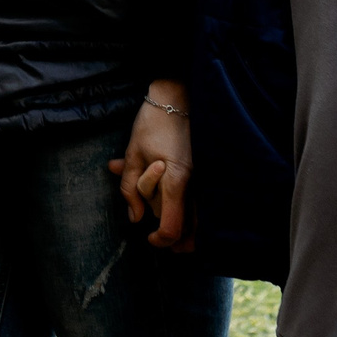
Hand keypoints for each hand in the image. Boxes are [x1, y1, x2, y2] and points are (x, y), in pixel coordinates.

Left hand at [109, 81, 193, 248]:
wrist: (179, 96)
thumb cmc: (154, 122)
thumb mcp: (133, 153)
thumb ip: (130, 187)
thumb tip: (135, 218)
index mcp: (176, 180)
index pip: (172, 226)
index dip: (160, 240)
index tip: (150, 238)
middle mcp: (195, 184)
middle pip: (187, 226)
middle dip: (172, 231)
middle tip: (158, 233)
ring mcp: (205, 180)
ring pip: (198, 217)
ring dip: (182, 220)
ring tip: (168, 224)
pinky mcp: (207, 174)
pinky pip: (201, 200)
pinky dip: (187, 204)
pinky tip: (177, 197)